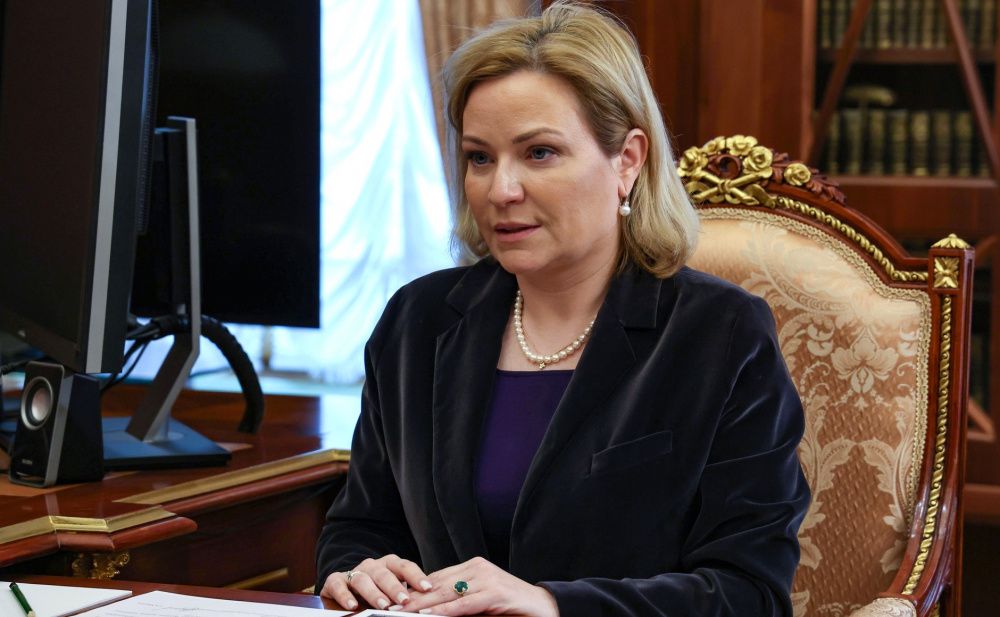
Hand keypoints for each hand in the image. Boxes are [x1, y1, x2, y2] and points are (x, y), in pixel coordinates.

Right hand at [320, 554, 432, 611]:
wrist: (345, 591)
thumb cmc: (376, 593)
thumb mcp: (391, 594)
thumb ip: (403, 597)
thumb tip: (423, 606)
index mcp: (389, 565)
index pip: (404, 567)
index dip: (416, 576)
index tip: (427, 588)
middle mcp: (372, 566)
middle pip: (384, 573)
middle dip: (395, 587)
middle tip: (405, 600)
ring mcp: (353, 572)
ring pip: (363, 579)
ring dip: (373, 593)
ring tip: (383, 605)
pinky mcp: (334, 581)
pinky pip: (338, 585)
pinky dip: (345, 595)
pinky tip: (353, 606)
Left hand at [401, 556, 558, 616]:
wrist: (544, 607)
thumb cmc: (511, 606)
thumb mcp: (481, 601)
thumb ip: (459, 600)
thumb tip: (432, 610)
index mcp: (473, 566)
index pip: (436, 577)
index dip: (415, 589)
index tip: (395, 598)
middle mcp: (477, 568)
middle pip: (438, 584)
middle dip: (413, 597)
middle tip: (390, 607)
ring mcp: (487, 579)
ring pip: (447, 593)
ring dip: (423, 605)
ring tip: (403, 612)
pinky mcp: (495, 594)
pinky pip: (465, 604)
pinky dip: (447, 611)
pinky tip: (431, 616)